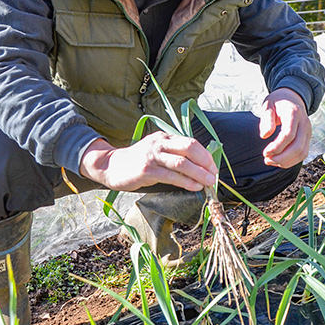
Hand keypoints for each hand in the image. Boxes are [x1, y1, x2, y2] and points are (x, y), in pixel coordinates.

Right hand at [79, 132, 217, 191]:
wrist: (111, 166)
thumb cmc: (138, 161)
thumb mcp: (156, 151)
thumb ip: (173, 155)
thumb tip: (199, 167)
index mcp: (164, 137)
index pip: (191, 142)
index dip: (205, 155)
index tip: (213, 168)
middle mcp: (159, 143)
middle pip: (189, 148)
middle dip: (205, 163)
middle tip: (214, 176)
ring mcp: (152, 156)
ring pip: (182, 163)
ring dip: (199, 174)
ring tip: (209, 183)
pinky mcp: (146, 170)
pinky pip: (171, 176)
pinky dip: (186, 182)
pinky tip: (194, 187)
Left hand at [259, 87, 311, 167]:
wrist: (292, 97)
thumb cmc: (278, 102)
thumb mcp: (268, 105)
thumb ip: (266, 119)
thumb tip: (265, 135)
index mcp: (294, 113)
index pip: (289, 134)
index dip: (277, 147)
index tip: (265, 152)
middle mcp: (304, 123)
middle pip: (298, 147)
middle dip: (282, 158)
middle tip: (266, 159)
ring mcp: (308, 131)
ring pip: (302, 153)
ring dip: (286, 161)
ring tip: (270, 161)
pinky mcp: (308, 138)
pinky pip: (303, 154)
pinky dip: (291, 161)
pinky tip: (279, 160)